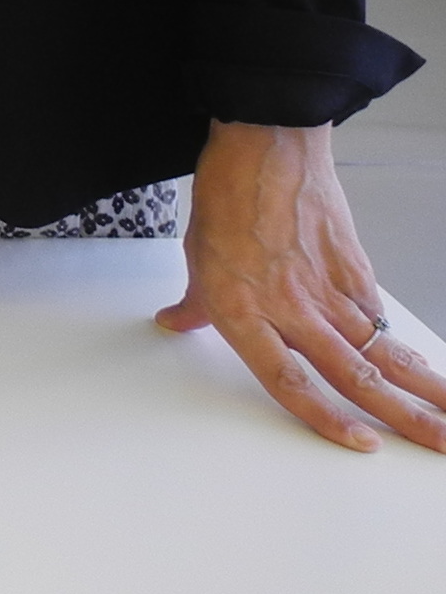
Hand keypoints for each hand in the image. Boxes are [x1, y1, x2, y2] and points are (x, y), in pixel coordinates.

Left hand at [159, 121, 445, 452]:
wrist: (267, 148)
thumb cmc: (227, 197)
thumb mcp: (196, 257)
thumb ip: (196, 304)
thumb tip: (175, 323)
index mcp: (245, 312)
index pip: (290, 382)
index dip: (328, 418)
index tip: (365, 444)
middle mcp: (292, 309)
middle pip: (355, 375)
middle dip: (404, 417)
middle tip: (440, 446)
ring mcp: (329, 290)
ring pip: (382, 350)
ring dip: (422, 387)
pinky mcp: (356, 270)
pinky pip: (379, 317)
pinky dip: (402, 344)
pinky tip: (423, 368)